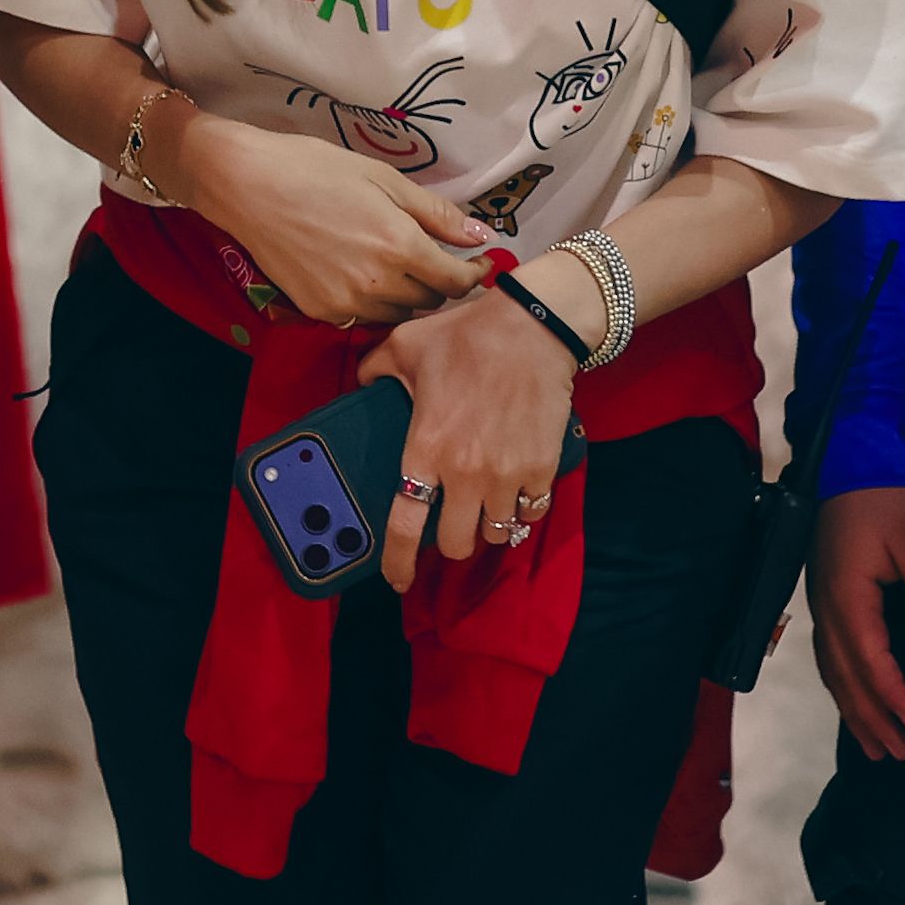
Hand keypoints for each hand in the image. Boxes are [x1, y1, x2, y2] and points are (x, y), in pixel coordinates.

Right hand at [168, 108, 489, 324]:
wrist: (247, 185)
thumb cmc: (317, 170)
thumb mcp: (385, 180)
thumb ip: (437, 214)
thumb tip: (481, 235)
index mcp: (401, 248)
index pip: (456, 281)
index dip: (474, 273)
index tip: (478, 261)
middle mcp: (378, 284)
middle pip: (431, 302)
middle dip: (441, 282)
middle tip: (435, 257)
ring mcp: (347, 304)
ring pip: (399, 313)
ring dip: (409, 295)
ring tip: (396, 263)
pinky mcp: (321, 312)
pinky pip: (364, 316)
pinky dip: (375, 300)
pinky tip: (363, 272)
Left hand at [358, 287, 573, 589]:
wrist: (534, 326)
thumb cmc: (468, 333)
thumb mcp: (405, 344)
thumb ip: (375, 370)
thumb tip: (362, 384)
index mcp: (425, 448)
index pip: (405, 526)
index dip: (398, 562)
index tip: (397, 579)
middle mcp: (465, 472)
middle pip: (456, 544)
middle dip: (452, 541)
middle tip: (452, 523)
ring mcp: (507, 474)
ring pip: (496, 532)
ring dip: (489, 525)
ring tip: (486, 505)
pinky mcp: (542, 467)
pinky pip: (532, 511)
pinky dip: (524, 509)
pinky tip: (518, 491)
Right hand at [808, 487, 904, 763]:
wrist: (850, 456)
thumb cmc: (884, 494)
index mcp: (848, 597)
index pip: (870, 660)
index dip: (892, 695)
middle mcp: (829, 608)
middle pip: (846, 677)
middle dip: (870, 719)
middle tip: (896, 755)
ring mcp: (823, 603)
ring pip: (833, 670)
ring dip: (853, 709)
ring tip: (873, 745)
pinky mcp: (827, 596)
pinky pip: (829, 655)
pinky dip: (842, 684)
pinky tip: (853, 696)